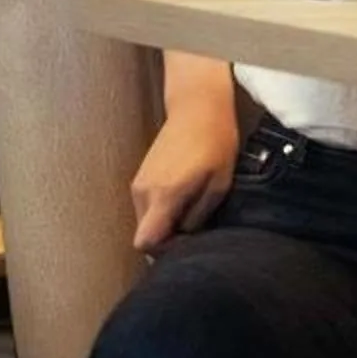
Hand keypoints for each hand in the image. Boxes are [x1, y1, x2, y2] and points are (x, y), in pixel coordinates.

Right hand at [129, 102, 238, 251]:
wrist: (197, 106)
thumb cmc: (215, 143)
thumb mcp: (218, 185)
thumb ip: (198, 216)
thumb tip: (186, 237)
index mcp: (163, 195)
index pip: (145, 242)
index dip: (165, 251)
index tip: (188, 241)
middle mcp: (143, 191)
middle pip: (144, 234)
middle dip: (167, 239)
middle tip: (196, 227)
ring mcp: (138, 182)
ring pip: (145, 221)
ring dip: (165, 223)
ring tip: (193, 209)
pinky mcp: (140, 175)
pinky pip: (146, 207)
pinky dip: (162, 211)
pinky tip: (184, 196)